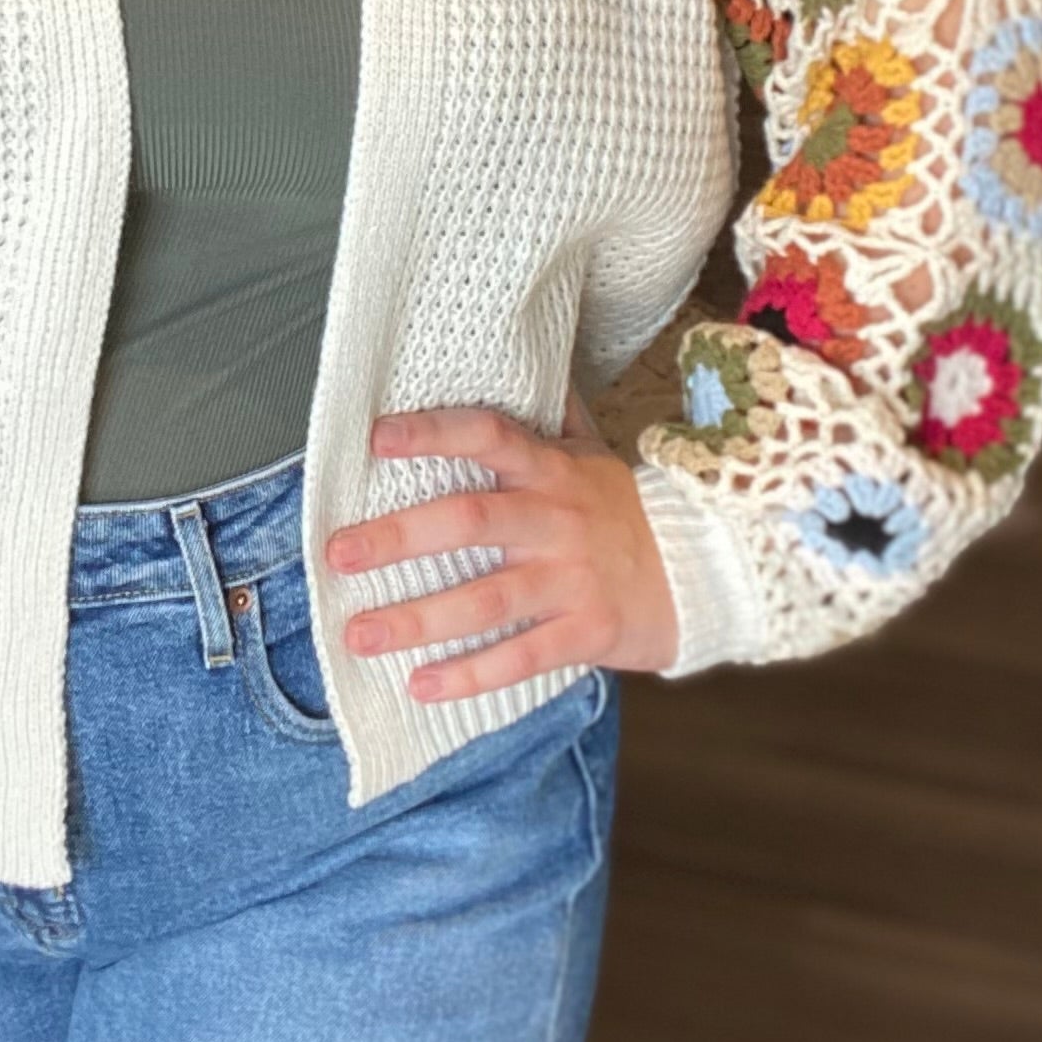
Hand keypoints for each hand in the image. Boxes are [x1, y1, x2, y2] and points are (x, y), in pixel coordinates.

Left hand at [323, 401, 680, 696]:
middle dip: (399, 538)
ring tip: (359, 634)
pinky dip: (471, 674)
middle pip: (469, 521)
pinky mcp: (584, 631)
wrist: (703, 572)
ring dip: (418, 619)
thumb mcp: (592, 452)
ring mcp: (570, 578)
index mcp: (551, 469)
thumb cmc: (626, 509)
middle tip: (338, 554)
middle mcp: (555, 519)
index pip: (488, 436)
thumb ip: (549, 415)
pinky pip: (521, 656)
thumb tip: (516, 356)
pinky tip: (421, 685)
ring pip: (486, 599)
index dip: (434, 434)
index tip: (377, 439)